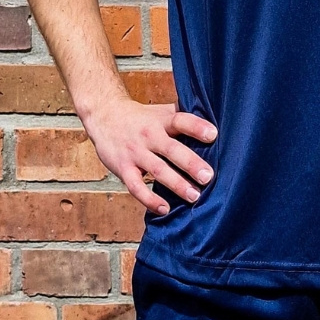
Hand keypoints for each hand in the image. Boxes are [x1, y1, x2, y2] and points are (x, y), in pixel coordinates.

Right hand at [81, 96, 217, 215]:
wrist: (105, 115)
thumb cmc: (143, 117)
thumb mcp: (162, 111)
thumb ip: (183, 116)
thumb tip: (215, 119)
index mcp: (162, 120)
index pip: (181, 120)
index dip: (197, 127)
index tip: (213, 135)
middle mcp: (149, 135)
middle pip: (171, 149)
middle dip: (190, 163)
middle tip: (208, 177)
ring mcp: (135, 153)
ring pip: (157, 170)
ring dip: (176, 184)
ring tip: (195, 196)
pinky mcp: (123, 168)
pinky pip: (136, 187)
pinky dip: (149, 199)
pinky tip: (165, 209)